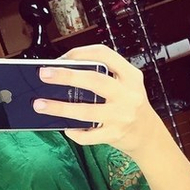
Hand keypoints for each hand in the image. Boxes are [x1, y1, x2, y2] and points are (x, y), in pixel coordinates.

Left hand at [34, 44, 162, 155]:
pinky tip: (67, 128)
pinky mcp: (115, 135)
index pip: (104, 54)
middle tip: (43, 74)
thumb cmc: (131, 106)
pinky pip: (88, 135)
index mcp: (131, 76)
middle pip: (93, 80)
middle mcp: (128, 94)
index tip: (61, 58)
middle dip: (66, 76)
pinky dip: (75, 132)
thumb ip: (104, 76)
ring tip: (40, 104)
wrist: (149, 136)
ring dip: (59, 108)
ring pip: (85, 111)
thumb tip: (64, 72)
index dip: (80, 53)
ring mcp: (122, 116)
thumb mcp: (127, 84)